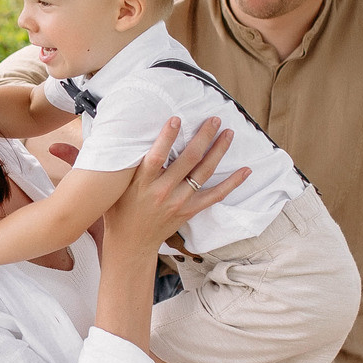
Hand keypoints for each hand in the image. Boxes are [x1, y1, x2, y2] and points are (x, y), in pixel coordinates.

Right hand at [103, 117, 246, 260]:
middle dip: (203, 137)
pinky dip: (232, 183)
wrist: (131, 243)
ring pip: (204, 173)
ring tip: (229, 134)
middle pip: (188, 160)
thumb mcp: (117, 187)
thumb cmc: (120, 210)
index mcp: (142, 183)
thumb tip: (125, 137)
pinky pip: (215, 195)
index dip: (167, 138)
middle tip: (214, 119)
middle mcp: (162, 192)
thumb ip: (126, 165)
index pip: (156, 157)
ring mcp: (179, 202)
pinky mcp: (189, 210)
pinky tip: (245, 170)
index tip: (177, 119)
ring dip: (218, 151)